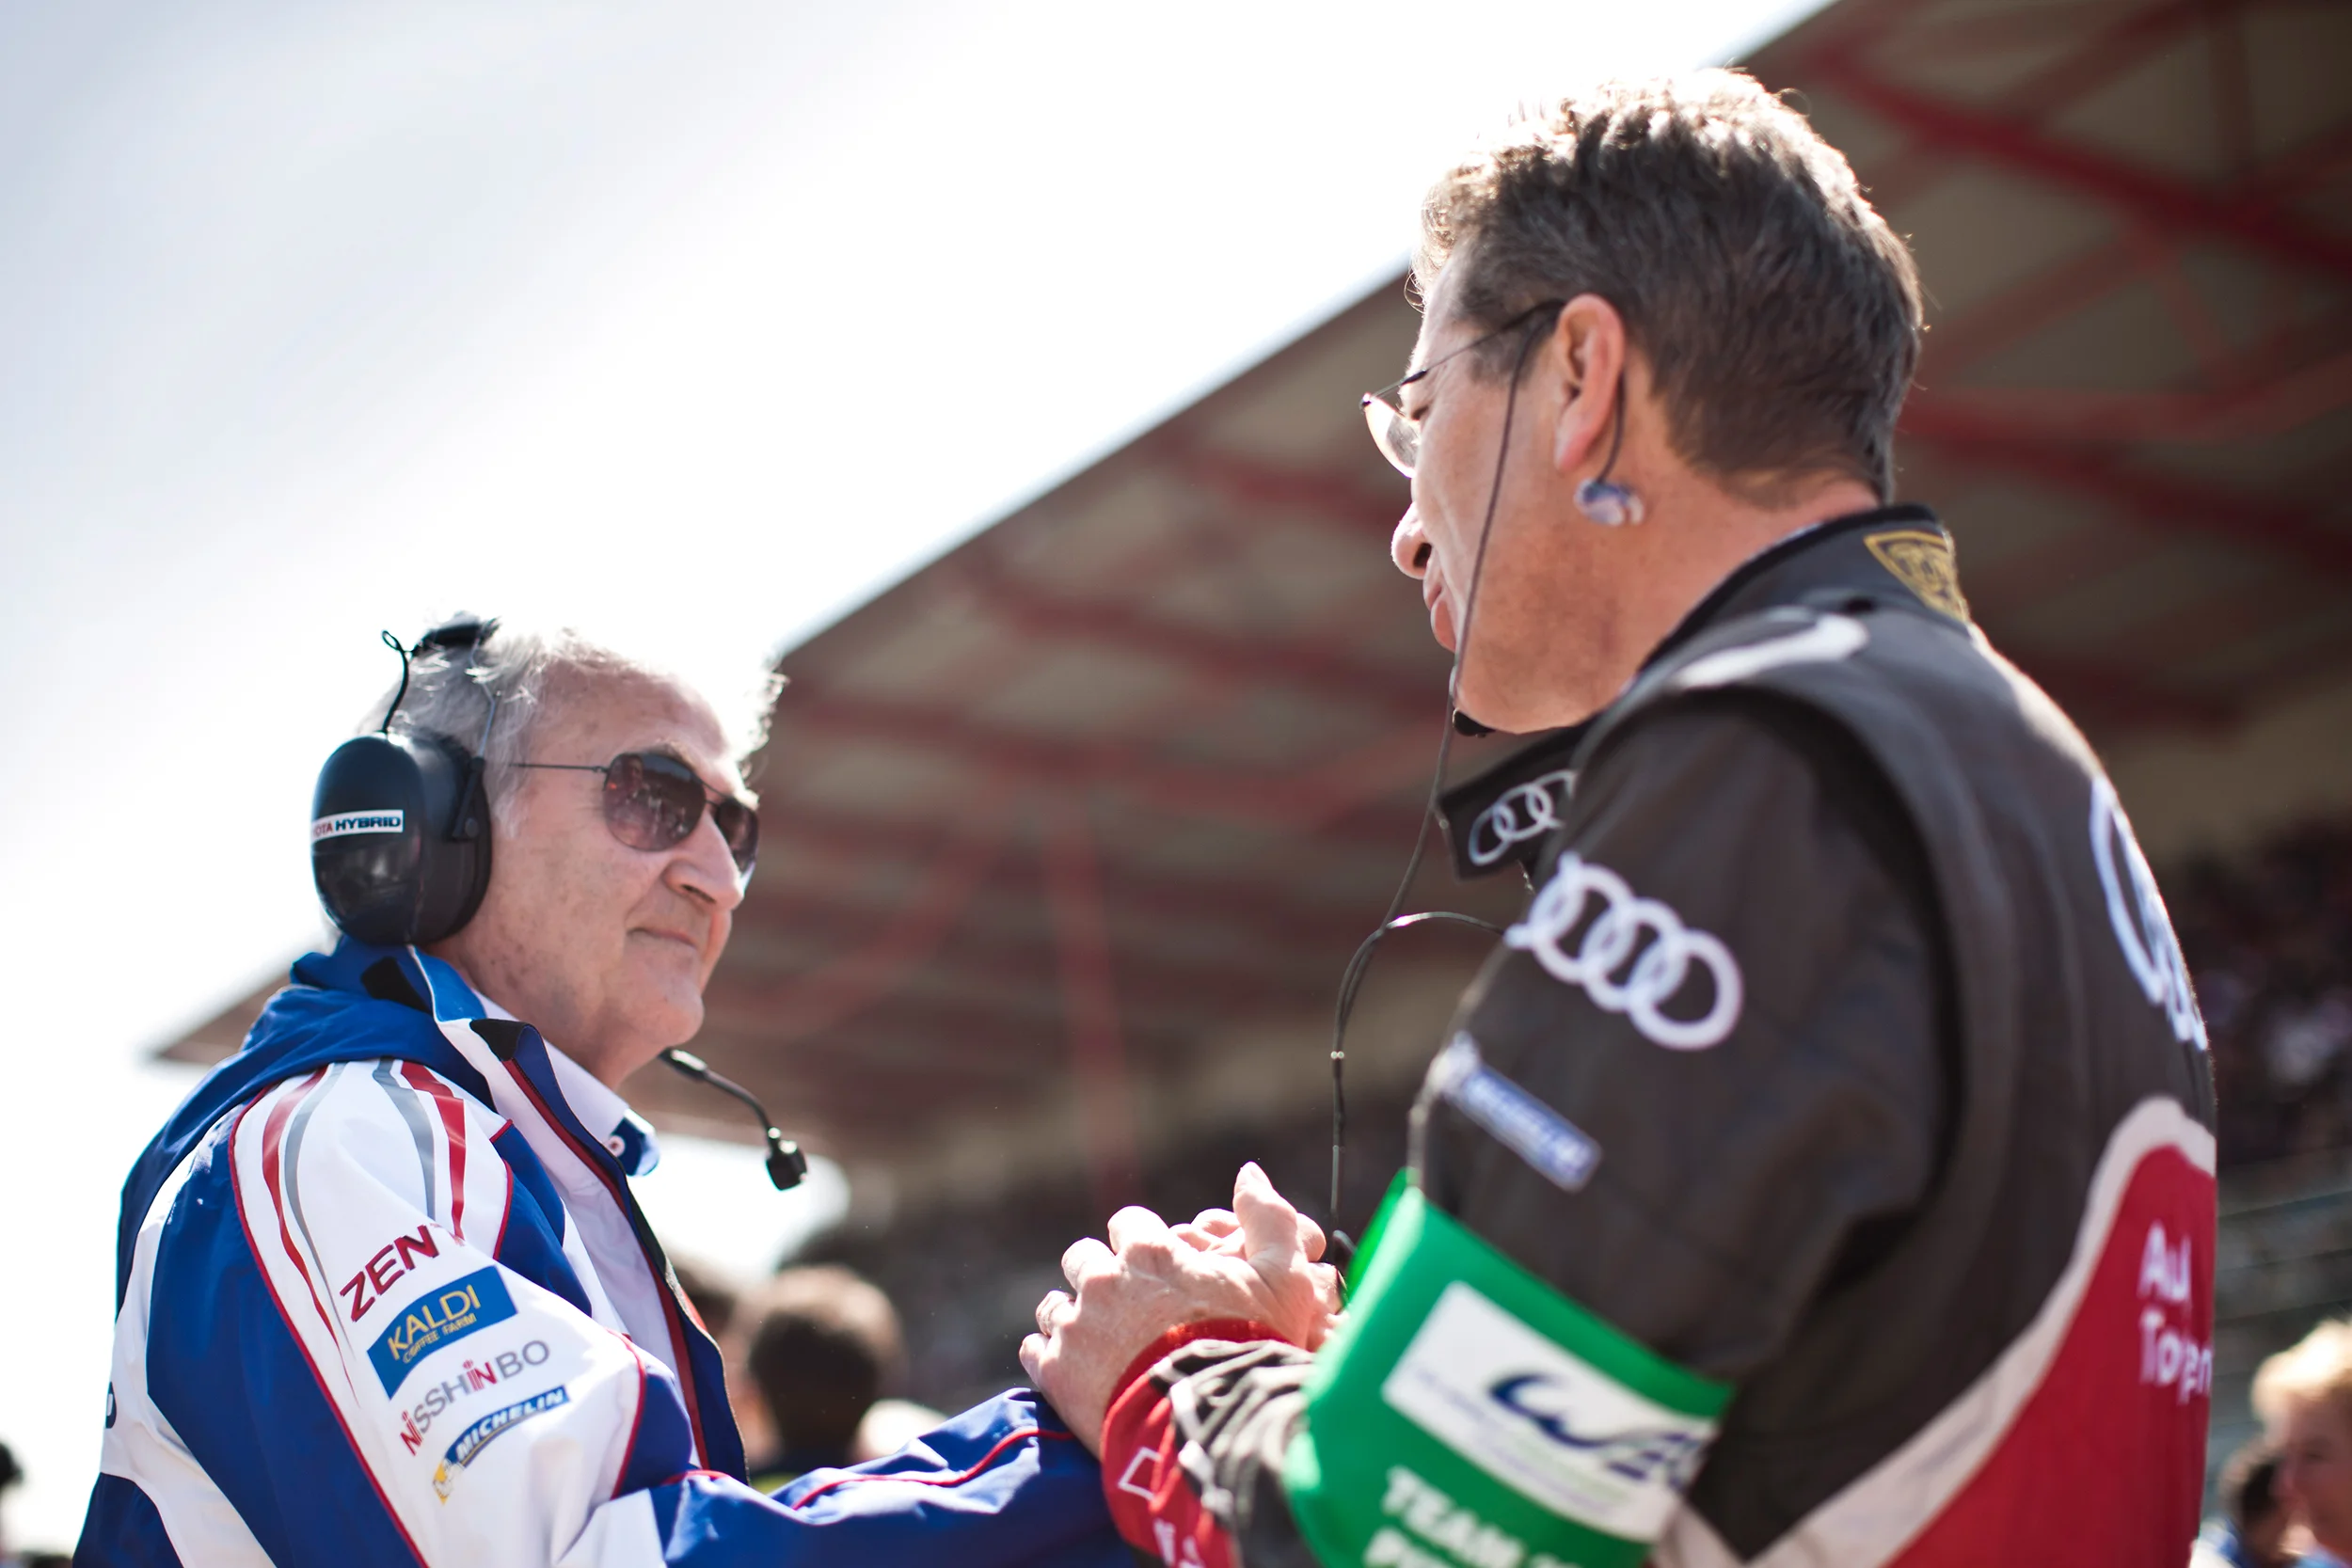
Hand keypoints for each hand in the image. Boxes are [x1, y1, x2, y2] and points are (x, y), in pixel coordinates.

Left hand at [1019, 1163, 1341, 1453]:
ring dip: (1075, 1319)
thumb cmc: (1252, 1346)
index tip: (1158, 1271)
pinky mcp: (1056, 1374)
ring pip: (1056, 1307)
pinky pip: (1035, 1351)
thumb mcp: (1282, 1278)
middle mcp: (1103, 1280)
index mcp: (1149, 1251)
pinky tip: (1079, 1375)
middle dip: (1101, 1277)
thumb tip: (1250, 1174)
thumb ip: (1267, 1218)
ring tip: (1103, 1347)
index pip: (1128, 1223)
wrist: (1214, 1424)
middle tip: (1128, 1310)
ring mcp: (1075, 1327)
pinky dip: (1054, 1359)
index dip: (1143, 1245)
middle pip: (1082, 1259)